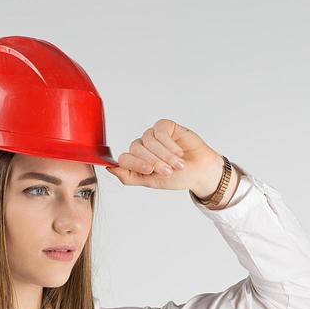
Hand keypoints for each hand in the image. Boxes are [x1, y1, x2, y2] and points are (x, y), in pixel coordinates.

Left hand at [106, 119, 224, 198]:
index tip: (151, 171)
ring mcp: (152, 136)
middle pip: (136, 148)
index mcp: (136, 161)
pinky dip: (169, 144)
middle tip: (168, 171)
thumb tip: (110, 169)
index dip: (137, 164)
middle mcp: (142, 147)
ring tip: (178, 164)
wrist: (200, 171)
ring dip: (165, 154)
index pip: (125, 158)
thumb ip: (130, 177)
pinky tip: (179, 151)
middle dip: (154, 161)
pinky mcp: (164, 126)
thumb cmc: (177, 178)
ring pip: (148, 140)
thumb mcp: (151, 182)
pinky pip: (159, 131)